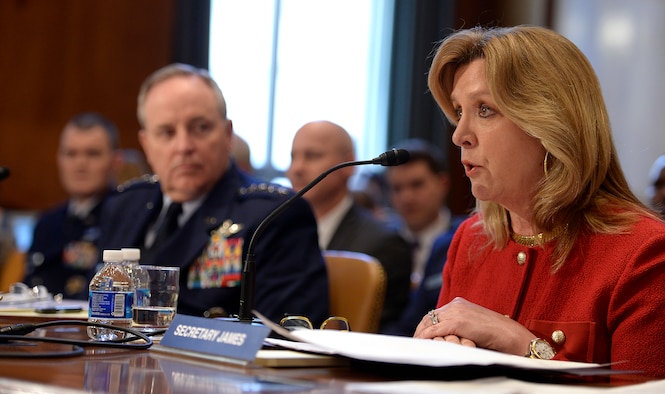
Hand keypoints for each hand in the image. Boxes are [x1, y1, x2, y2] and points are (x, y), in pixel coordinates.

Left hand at [414, 297, 534, 355]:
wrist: (508, 333)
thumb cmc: (494, 332)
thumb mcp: (473, 324)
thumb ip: (460, 323)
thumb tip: (448, 332)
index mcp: (459, 303)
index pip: (436, 313)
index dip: (426, 324)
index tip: (421, 334)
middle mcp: (455, 305)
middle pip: (429, 316)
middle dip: (421, 329)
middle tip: (415, 340)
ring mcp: (456, 312)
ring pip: (430, 323)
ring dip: (421, 334)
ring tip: (416, 344)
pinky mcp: (457, 322)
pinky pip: (435, 331)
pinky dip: (426, 337)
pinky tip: (422, 344)